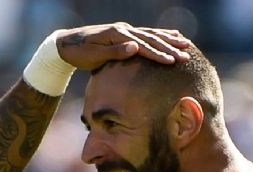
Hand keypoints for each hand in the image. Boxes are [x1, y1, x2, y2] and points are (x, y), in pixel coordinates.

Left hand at [55, 24, 190, 69]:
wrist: (66, 44)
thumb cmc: (79, 53)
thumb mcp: (94, 56)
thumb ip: (115, 52)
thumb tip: (136, 47)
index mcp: (118, 34)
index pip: (142, 45)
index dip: (158, 53)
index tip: (172, 61)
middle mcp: (124, 29)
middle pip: (151, 38)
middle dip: (170, 47)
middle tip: (186, 56)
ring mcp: (125, 30)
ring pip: (152, 34)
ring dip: (169, 39)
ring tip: (186, 44)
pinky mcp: (124, 33)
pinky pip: (146, 33)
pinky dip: (161, 34)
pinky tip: (172, 34)